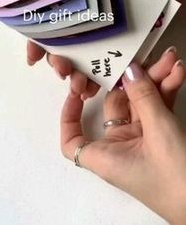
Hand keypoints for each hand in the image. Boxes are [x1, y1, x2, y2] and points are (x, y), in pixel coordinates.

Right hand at [27, 0, 185, 69]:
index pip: (46, 6)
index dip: (32, 26)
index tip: (30, 46)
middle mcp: (85, 8)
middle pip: (57, 35)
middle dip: (49, 55)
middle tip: (55, 67)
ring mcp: (102, 28)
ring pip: (76, 53)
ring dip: (68, 71)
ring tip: (74, 83)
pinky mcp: (120, 43)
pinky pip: (102, 64)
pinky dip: (93, 78)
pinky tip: (90, 87)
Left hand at [61, 49, 185, 223]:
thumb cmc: (178, 182)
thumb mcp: (159, 132)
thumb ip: (144, 98)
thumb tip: (131, 71)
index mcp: (107, 156)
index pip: (73, 141)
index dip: (69, 117)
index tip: (76, 91)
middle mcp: (121, 147)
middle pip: (115, 106)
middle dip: (132, 81)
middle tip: (146, 61)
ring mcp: (142, 140)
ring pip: (140, 102)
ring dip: (155, 81)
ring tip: (169, 63)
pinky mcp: (162, 136)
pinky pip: (158, 107)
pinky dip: (167, 91)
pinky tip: (177, 74)